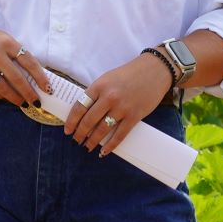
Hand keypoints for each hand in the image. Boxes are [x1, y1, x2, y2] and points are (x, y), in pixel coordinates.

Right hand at [0, 19, 46, 105]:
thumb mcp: (3, 39)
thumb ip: (16, 53)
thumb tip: (34, 74)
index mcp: (7, 42)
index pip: (29, 62)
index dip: (40, 77)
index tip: (47, 88)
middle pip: (17, 78)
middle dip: (29, 93)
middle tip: (37, 102)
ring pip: (4, 88)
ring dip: (15, 98)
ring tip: (23, 103)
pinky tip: (5, 97)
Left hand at [60, 53, 176, 154]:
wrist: (154, 70)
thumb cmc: (130, 74)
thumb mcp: (108, 78)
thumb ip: (97, 93)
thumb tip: (85, 112)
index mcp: (99, 86)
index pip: (79, 106)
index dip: (72, 121)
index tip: (68, 130)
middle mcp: (109, 97)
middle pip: (89, 121)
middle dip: (80, 134)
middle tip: (76, 141)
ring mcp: (122, 108)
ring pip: (102, 130)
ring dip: (92, 141)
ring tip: (87, 146)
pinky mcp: (134, 116)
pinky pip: (120, 135)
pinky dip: (110, 145)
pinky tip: (104, 151)